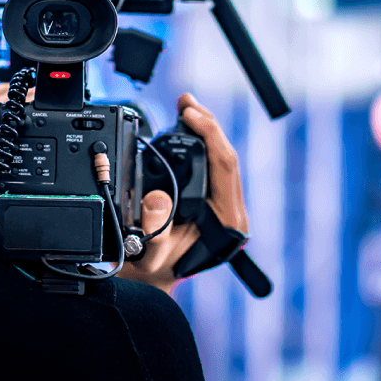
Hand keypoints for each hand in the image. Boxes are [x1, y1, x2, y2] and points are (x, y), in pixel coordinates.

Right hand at [118, 93, 247, 295]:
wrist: (152, 279)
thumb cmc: (151, 268)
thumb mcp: (147, 253)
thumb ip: (154, 230)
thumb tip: (158, 198)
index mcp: (227, 222)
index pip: (225, 166)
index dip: (209, 134)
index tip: (188, 115)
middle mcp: (232, 212)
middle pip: (227, 156)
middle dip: (208, 123)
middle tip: (186, 101)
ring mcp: (226, 206)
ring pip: (222, 158)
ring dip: (205, 129)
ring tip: (186, 107)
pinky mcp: (216, 200)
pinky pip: (213, 165)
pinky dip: (201, 143)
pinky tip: (189, 127)